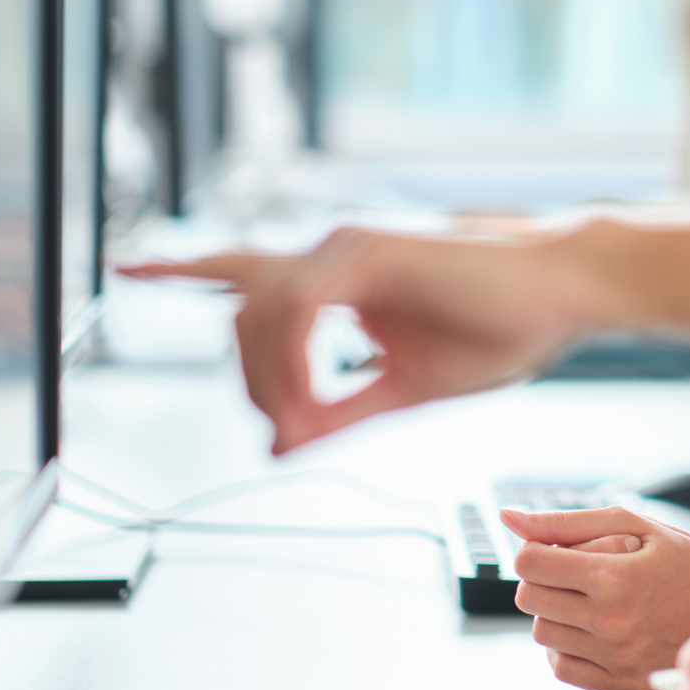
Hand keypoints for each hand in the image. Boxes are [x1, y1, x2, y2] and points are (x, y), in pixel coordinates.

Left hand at [121, 226, 606, 451]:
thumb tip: (278, 444)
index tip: (128, 270)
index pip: (243, 270)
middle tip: (287, 433)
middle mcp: (333, 252)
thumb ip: (336, 413)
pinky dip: (293, 363)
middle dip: (248, 384)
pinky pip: (297, 310)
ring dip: (269, 381)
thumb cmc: (499, 332)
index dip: (183, 269)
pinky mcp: (368, 249)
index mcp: (339, 279)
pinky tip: (311, 398)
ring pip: (260, 313)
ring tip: (303, 425)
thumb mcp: (402, 390)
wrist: (561, 300)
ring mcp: (347, 245)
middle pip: (242, 317)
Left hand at [506, 506, 689, 689]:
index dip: (534, 551)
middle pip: (530, 599)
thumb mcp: (632, 525)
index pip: (531, 564)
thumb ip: (567, 522)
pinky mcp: (621, 683)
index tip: (553, 550)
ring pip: (542, 634)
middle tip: (570, 573)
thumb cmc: (684, 560)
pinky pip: (562, 667)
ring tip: (585, 599)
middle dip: (542, 579)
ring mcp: (616, 656)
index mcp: (614, 576)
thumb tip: (509, 518)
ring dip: (553, 612)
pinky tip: (589, 628)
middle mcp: (612, 620)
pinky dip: (566, 646)